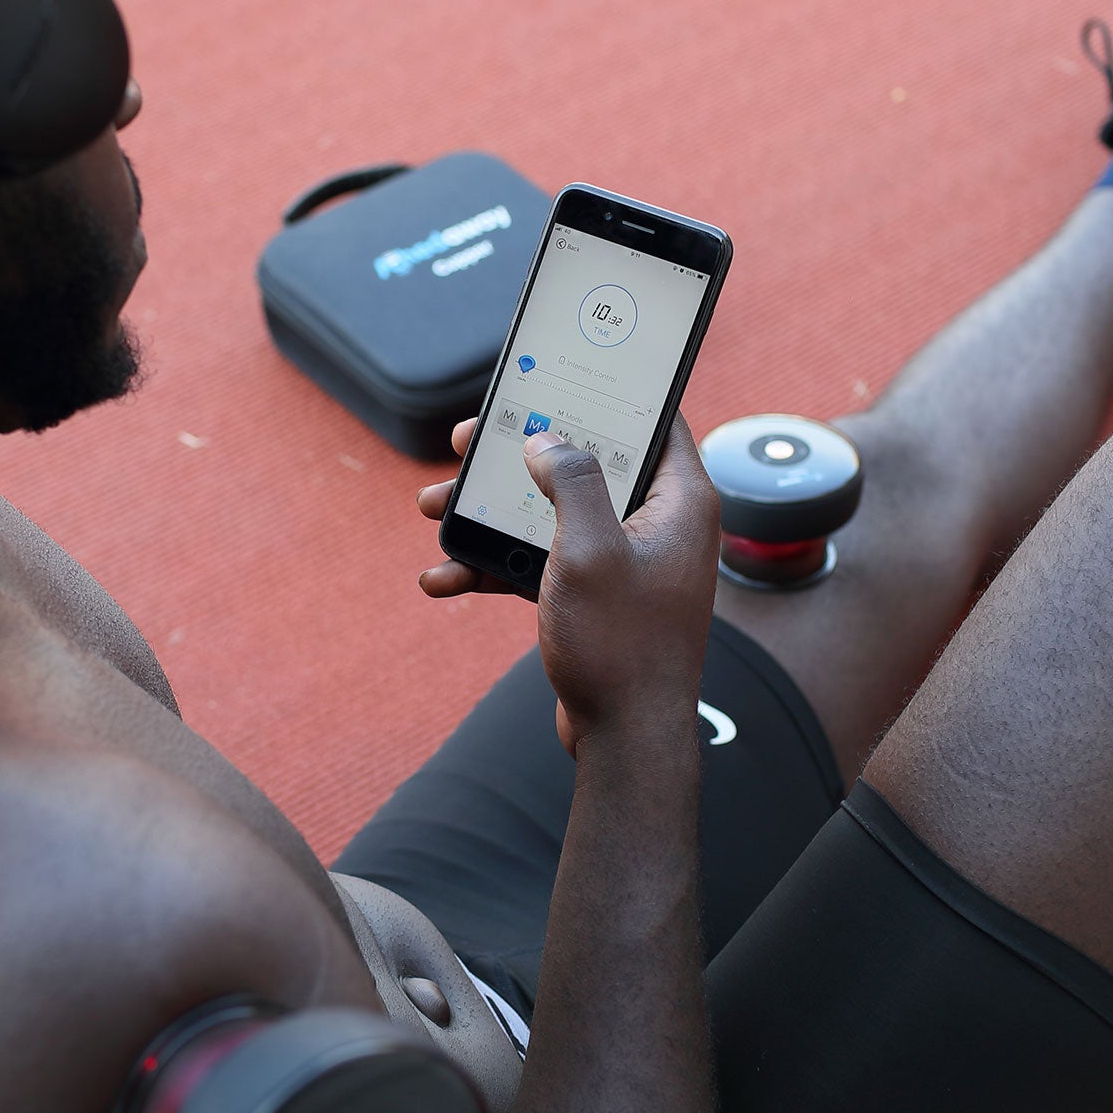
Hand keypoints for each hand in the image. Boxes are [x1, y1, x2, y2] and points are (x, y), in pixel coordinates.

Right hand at [418, 416, 722, 755]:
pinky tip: (441, 579)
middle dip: (520, 455)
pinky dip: (493, 566)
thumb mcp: (590, 550)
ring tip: (432, 508)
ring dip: (490, 512)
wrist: (625, 740)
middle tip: (468, 442)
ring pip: (551, 512)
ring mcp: (624, 562)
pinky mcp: (595, 596)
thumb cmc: (622, 646)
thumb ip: (571, 481)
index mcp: (679, 500)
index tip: (557, 372)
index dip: (606, 391)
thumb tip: (548, 439)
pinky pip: (539, 562)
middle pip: (585, 462)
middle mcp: (657, 524)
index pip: (653, 419)